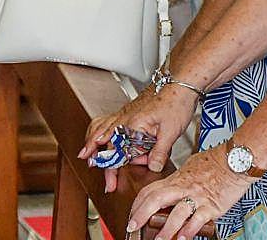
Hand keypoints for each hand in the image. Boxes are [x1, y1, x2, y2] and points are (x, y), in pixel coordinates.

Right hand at [80, 83, 201, 187]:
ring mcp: (125, 113)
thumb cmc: (176, 102)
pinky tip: (100, 133)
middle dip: (96, 157)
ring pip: (101, 126)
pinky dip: (100, 128)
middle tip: (93, 171)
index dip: (111, 170)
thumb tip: (152, 167)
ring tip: (86, 152)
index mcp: (132, 124)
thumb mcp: (171, 131)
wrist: (180, 83)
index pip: (115, 152)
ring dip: (92, 140)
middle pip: (103, 140)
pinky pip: (108, 120)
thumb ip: (159, 152)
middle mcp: (124, 118)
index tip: (110, 184)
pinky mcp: (130, 112)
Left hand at [127, 144, 250, 239]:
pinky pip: (197, 220)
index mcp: (177, 178)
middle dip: (141, 214)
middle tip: (132, 227)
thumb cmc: (216, 162)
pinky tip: (182, 239)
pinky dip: (188, 231)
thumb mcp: (191, 166)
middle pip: (156, 199)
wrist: (237, 160)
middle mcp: (184, 187)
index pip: (151, 190)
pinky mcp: (212, 206)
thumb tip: (170, 188)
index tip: (132, 215)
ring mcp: (197, 197)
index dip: (138, 203)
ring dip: (165, 230)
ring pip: (176, 214)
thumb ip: (179, 180)